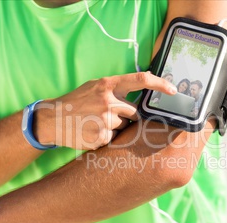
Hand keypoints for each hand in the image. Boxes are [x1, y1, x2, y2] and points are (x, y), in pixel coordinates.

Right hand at [35, 72, 175, 149]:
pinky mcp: (101, 137)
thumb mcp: (94, 87)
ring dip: (116, 128)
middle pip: (134, 112)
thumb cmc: (76, 101)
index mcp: (107, 85)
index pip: (140, 80)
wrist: (52, 119)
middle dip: (127, 117)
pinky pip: (114, 139)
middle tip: (107, 116)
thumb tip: (144, 83)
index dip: (160, 84)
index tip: (173, 90)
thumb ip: (117, 87)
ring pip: (125, 127)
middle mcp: (108, 101)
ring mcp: (104, 120)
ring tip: (95, 124)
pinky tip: (92, 132)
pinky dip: (107, 137)